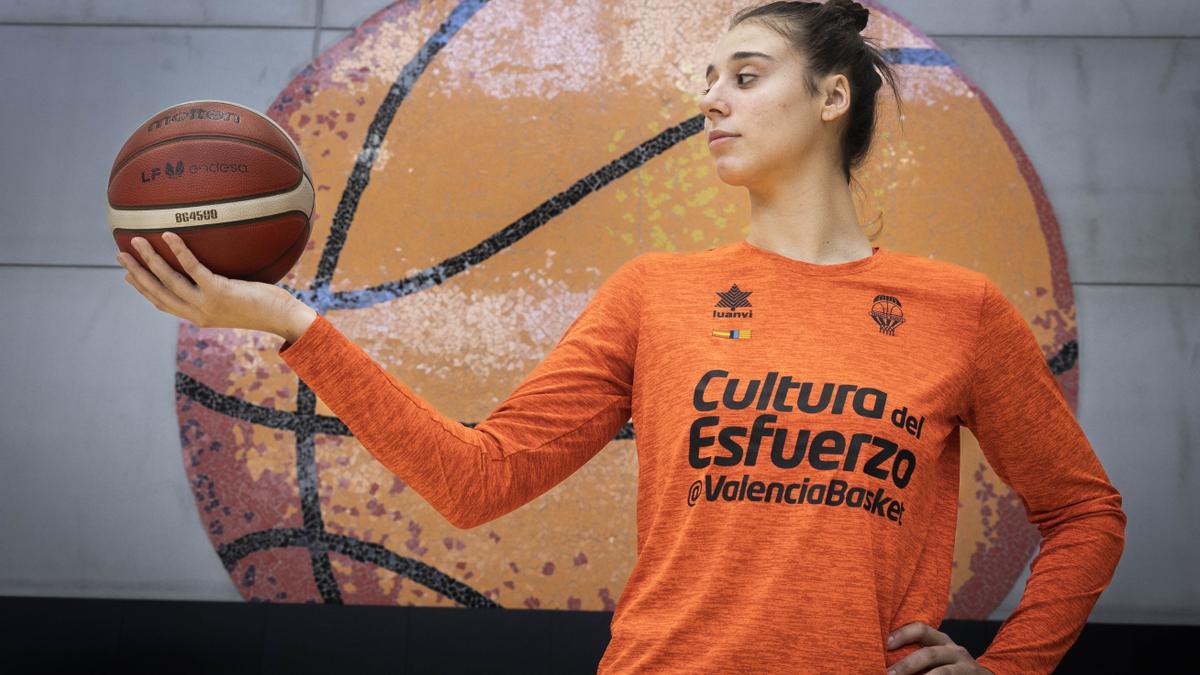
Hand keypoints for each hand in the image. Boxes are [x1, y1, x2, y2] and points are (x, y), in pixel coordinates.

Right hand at [117, 232, 307, 336]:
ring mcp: (206, 303)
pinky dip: (178, 251)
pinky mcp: (219, 292)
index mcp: (199, 316)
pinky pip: (192, 267)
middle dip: (137, 273)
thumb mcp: (237, 299)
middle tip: (120, 255)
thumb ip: (221, 288)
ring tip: (135, 241)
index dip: (144, 290)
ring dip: (148, 260)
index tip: (128, 277)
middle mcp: (197, 313)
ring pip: (168, 280)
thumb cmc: (266, 306)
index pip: (164, 304)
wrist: (283, 319)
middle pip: (157, 292)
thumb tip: (218, 269)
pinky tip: (168, 235)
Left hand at [886, 621, 992, 674]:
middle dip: (907, 665)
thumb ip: (917, 653)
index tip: (885, 643)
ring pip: (942, 673)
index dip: (903, 634)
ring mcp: (965, 666)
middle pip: (929, 654)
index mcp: (941, 640)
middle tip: (888, 674)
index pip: (921, 630)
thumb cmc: (949, 666)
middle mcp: (954, 650)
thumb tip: (885, 658)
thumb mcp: (936, 655)